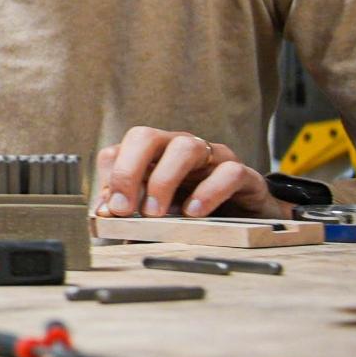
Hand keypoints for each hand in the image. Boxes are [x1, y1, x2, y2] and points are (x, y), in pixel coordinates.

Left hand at [93, 127, 289, 220]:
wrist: (249, 219)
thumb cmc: (194, 210)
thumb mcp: (158, 211)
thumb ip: (133, 211)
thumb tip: (106, 215)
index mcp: (152, 155)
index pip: (118, 151)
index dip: (108, 179)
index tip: (107, 211)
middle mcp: (179, 148)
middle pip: (145, 137)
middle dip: (128, 171)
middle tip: (124, 208)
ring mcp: (211, 157)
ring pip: (185, 148)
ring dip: (164, 180)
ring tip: (154, 213)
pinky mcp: (243, 175)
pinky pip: (227, 172)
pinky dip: (208, 192)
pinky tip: (193, 213)